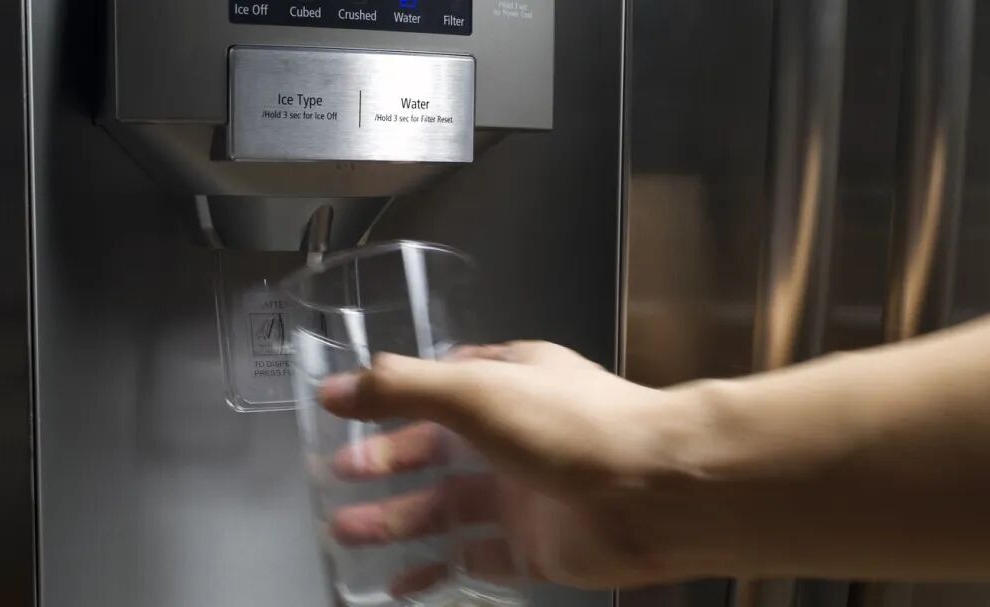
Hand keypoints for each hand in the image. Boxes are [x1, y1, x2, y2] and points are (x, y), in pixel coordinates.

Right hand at [319, 342, 734, 588]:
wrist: (654, 491)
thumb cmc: (568, 425)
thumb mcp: (476, 389)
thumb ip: (403, 387)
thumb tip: (336, 389)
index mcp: (506, 384)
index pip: (439, 389)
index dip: (391, 403)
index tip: (344, 416)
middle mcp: (513, 436)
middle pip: (435, 452)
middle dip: (384, 464)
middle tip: (335, 479)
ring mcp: (524, 494)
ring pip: (447, 508)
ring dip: (396, 520)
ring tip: (344, 533)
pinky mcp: (533, 548)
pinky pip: (475, 560)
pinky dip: (436, 570)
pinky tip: (398, 585)